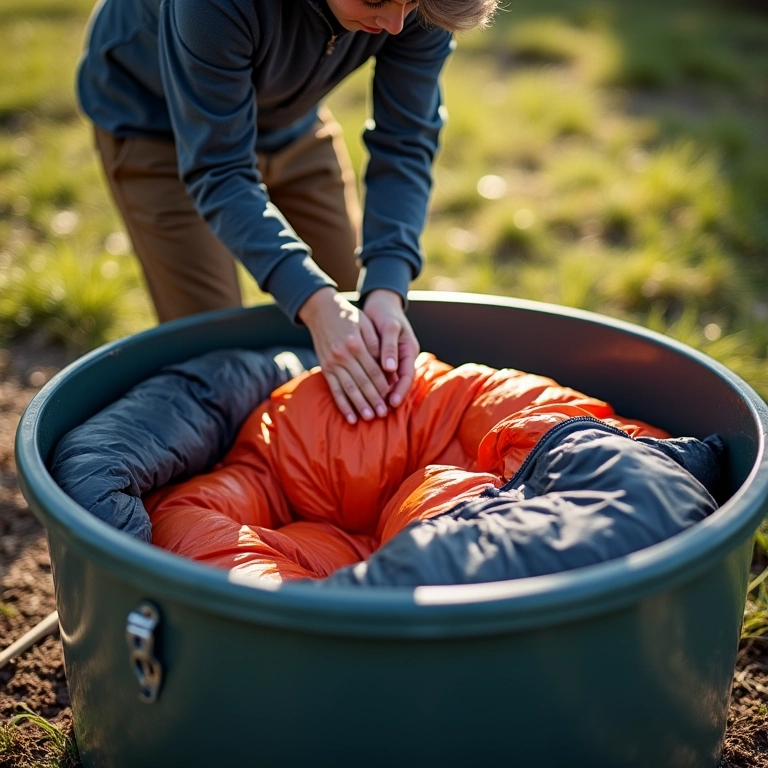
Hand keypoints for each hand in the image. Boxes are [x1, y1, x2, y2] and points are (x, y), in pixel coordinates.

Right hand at [298, 287, 391, 423]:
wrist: (321, 310)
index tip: (391, 397)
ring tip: (370, 417)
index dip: (383, 385)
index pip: (373, 370)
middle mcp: (342, 355)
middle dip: (374, 399)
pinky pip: (334, 390)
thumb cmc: (349, 316)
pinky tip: (350, 417)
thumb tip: (386, 365)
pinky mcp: (325, 368)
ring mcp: (332, 363)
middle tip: (383, 413)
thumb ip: (375, 344)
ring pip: (348, 389)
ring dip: (360, 405)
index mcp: (355, 344)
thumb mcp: (365, 324)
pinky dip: (342, 405)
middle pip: (362, 382)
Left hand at [362, 289, 418, 407]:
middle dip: (390, 397)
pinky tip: (363, 395)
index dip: (401, 390)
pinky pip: (379, 376)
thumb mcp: (390, 327)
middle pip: (399, 383)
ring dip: (381, 395)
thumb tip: (389, 368)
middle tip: (381, 412)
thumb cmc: (386, 313)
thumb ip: (389, 347)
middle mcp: (402, 357)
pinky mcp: (382, 359)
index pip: (407, 376)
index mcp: (409, 350)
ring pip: (389, 381)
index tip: (392, 402)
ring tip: (372, 409)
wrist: (380, 304)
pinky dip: (372, 385)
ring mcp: (393, 359)